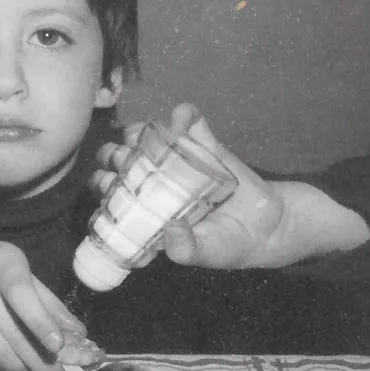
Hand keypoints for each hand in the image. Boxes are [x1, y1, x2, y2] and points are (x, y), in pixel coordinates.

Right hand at [0, 237, 90, 370]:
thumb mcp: (15, 272)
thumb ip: (47, 302)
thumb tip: (79, 334)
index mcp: (1, 258)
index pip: (20, 292)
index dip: (39, 320)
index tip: (57, 346)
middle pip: (11, 330)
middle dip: (40, 360)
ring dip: (23, 368)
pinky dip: (2, 365)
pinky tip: (17, 368)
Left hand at [90, 103, 291, 269]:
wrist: (266, 229)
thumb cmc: (225, 246)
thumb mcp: (203, 254)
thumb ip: (186, 249)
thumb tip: (171, 230)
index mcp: (148, 209)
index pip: (114, 193)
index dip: (103, 185)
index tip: (106, 182)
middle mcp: (157, 183)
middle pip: (123, 162)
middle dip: (114, 156)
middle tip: (121, 158)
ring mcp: (180, 162)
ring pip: (148, 140)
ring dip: (138, 132)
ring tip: (141, 135)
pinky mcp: (207, 148)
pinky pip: (193, 126)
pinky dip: (186, 116)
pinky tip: (183, 117)